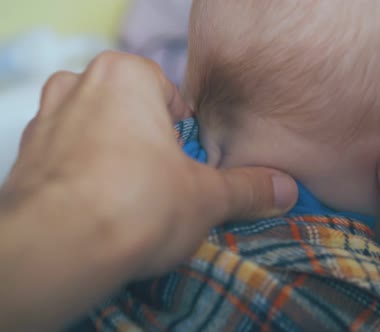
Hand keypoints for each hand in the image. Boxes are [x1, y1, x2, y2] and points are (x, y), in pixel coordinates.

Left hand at [0, 52, 297, 330]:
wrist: (58, 250)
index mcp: (124, 75)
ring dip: (114, 163)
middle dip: (148, 148)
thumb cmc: (140, 203)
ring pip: (96, 138)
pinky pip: (66, 164)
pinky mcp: (22, 160)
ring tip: (130, 203)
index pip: (172, 100)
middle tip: (162, 187)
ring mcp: (44, 122)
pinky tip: (98, 213)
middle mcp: (77, 85)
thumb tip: (286, 189)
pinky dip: (83, 182)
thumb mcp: (208, 197)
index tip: (188, 170)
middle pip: (131, 116)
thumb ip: (249, 187)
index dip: (186, 139)